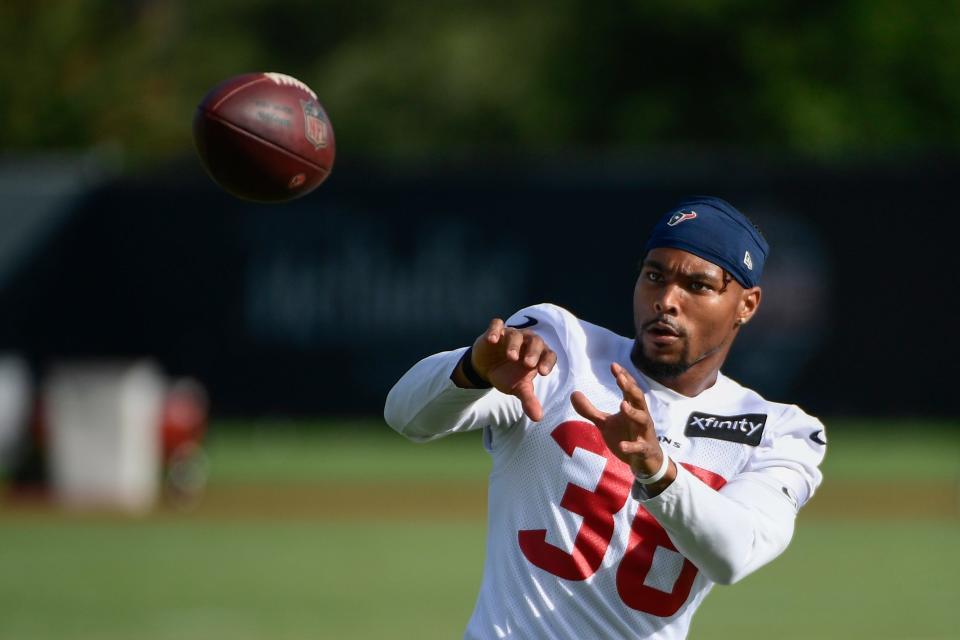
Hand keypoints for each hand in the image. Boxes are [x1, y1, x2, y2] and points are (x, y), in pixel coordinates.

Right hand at [454, 318, 556, 420]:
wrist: (486, 368)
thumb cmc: (508, 376)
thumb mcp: (518, 388)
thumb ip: (529, 400)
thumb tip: (538, 418)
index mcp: (538, 355)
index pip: (549, 354)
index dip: (547, 362)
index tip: (542, 373)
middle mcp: (527, 342)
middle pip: (535, 341)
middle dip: (533, 352)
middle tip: (528, 364)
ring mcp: (511, 334)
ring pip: (516, 334)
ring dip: (514, 344)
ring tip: (511, 357)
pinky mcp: (495, 331)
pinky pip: (496, 325)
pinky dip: (495, 330)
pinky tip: (492, 340)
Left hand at [570, 363, 674, 485]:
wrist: (644, 461)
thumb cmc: (626, 436)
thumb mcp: (604, 423)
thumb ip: (589, 410)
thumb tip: (573, 393)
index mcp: (632, 408)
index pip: (629, 389)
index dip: (623, 377)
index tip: (613, 365)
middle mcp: (641, 416)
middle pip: (638, 399)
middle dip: (630, 388)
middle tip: (620, 378)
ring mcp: (644, 432)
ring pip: (643, 419)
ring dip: (633, 412)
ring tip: (622, 405)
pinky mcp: (644, 449)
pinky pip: (639, 446)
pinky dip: (632, 446)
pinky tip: (622, 445)